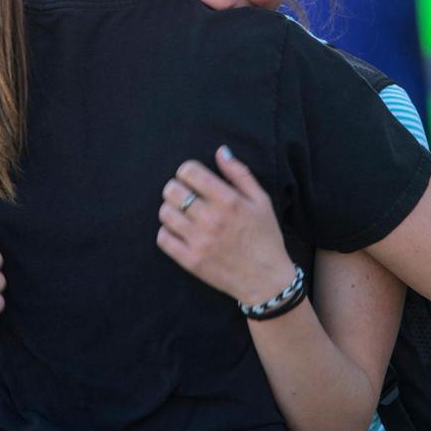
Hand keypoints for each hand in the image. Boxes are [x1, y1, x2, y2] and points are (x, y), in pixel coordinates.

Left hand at [157, 146, 295, 306]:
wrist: (266, 280)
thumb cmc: (265, 237)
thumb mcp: (261, 201)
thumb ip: (239, 174)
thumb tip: (221, 151)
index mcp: (229, 201)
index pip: (190, 172)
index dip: (186, 171)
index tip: (191, 178)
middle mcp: (212, 219)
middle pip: (172, 190)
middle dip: (175, 187)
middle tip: (183, 194)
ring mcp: (199, 241)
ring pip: (165, 213)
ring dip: (170, 209)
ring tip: (182, 213)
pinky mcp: (191, 261)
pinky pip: (163, 238)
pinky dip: (166, 231)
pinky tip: (179, 231)